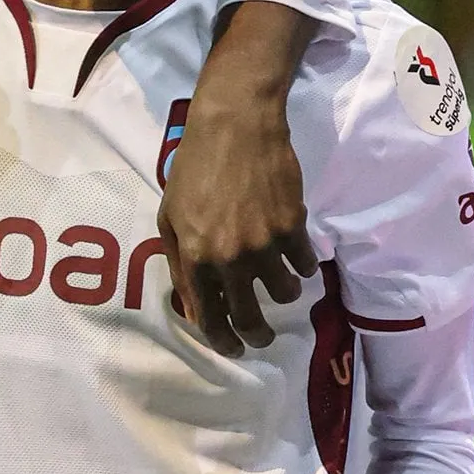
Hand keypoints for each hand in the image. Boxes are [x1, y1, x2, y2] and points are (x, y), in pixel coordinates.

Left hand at [160, 0, 318, 356]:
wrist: (235, 125)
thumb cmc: (195, 168)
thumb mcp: (169, 216)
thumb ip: (179, 261)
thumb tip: (194, 302)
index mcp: (195, 257)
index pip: (209, 316)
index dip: (222, 339)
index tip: (233, 348)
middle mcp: (229, 258)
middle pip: (249, 317)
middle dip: (257, 335)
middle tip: (263, 337)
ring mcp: (264, 243)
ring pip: (283, 293)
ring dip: (284, 295)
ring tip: (283, 288)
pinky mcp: (293, 225)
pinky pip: (304, 264)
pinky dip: (303, 267)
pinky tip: (298, 260)